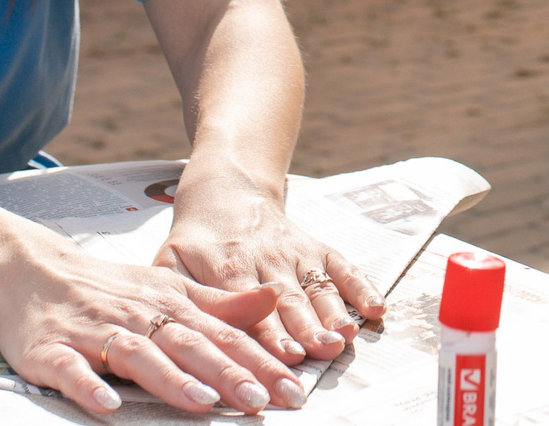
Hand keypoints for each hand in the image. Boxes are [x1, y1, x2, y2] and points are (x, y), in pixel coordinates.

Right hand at [0, 239, 302, 416]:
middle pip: (189, 345)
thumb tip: (273, 302)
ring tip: (202, 402)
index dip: (259, 361)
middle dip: (227, 374)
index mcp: (170, 304)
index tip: (293, 387)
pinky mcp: (52, 350)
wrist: (30, 270)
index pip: (223, 335)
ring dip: (170, 379)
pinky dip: (88, 386)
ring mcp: (96, 333)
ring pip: (138, 356)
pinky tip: (107, 407)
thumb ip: (219, 303)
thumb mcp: (169, 288)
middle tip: (261, 401)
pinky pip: (71, 370)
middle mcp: (139, 317)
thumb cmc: (109, 288)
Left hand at [156, 173, 382, 366]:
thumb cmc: (196, 241)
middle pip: (289, 301)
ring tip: (346, 336)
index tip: (285, 356)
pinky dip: (361, 285)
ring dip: (333, 313)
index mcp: (228, 268)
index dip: (269, 332)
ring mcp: (294, 253)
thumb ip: (177, 292)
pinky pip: (342, 266)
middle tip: (322, 352)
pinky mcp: (315, 247)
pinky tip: (376, 307)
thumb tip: (178, 328)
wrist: (226, 192)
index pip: (250, 307)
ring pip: (317, 287)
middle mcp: (266, 261)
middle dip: (307, 329)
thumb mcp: (171, 261)